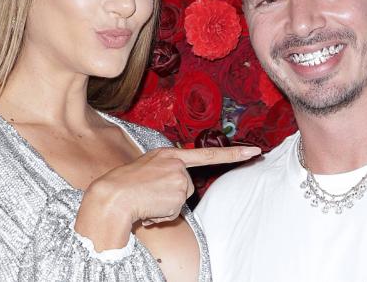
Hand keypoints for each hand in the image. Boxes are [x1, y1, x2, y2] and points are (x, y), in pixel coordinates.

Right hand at [90, 146, 260, 224]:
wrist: (111, 196)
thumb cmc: (123, 186)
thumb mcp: (146, 169)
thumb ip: (165, 173)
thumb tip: (176, 191)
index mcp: (168, 155)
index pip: (207, 154)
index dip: (234, 154)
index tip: (255, 152)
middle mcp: (177, 163)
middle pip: (187, 187)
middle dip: (171, 196)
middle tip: (149, 195)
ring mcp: (179, 178)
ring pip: (181, 200)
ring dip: (165, 206)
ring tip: (146, 200)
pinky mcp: (178, 194)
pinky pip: (175, 212)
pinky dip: (163, 214)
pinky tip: (149, 207)